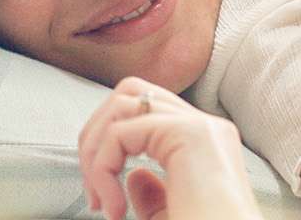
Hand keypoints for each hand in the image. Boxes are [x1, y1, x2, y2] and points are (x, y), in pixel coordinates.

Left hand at [77, 77, 261, 219]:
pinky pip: (119, 134)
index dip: (109, 151)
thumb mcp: (170, 215)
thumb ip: (153, 193)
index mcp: (207, 144)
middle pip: (130, 93)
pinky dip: (103, 170)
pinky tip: (115, 209)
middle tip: (92, 191)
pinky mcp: (189, 133)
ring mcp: (201, 125)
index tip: (104, 205)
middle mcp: (208, 127)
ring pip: (122, 104)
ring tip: (99, 199)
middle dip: (96, 136)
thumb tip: (133, 175)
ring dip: (95, 151)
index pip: (145, 114)